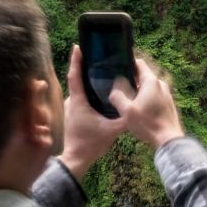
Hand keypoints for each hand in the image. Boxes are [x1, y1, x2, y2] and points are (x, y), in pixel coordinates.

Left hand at [58, 45, 127, 178]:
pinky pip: (79, 99)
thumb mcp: (112, 130)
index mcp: (78, 102)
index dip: (76, 60)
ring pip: (79, 91)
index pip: (75, 76)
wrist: (76, 159)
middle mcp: (71, 102)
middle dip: (85, 68)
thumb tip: (136, 106)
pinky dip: (87, 93)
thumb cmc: (91, 144)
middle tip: (96, 57)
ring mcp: (70, 109)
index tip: (77, 47)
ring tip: (101, 74)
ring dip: (87, 82)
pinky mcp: (72, 115)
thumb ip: (124, 118)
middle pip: (77, 80)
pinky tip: (98, 94)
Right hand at [110, 57, 184, 149]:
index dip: (129, 63)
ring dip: (139, 88)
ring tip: (128, 97)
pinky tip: (139, 107)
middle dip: (132, 78)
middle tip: (120, 84)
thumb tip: (115, 89)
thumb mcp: (127, 111)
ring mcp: (166, 93)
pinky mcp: (168, 103)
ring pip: (150, 86)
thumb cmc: (148, 125)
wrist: (168, 139)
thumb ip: (118, 96)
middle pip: (144, 75)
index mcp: (151, 82)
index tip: (119, 66)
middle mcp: (161, 84)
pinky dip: (147, 96)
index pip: (139, 64)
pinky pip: (155, 94)